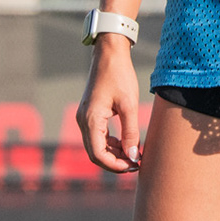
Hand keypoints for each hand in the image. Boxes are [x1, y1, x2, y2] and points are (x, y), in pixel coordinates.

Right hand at [78, 35, 143, 172]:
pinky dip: (110, 143)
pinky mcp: (89, 114)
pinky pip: (97, 136)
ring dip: (113, 153)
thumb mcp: (129, 105)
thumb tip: (133, 155)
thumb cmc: (120, 76)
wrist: (109, 54)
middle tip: (136, 163)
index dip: (115, 165)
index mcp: (91, 119)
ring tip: (134, 154)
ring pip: (96, 146)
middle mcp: (83, 121)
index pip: (98, 154)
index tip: (134, 165)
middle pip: (95, 153)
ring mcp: (84, 117)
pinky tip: (125, 143)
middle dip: (115, 162)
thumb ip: (131, 132)